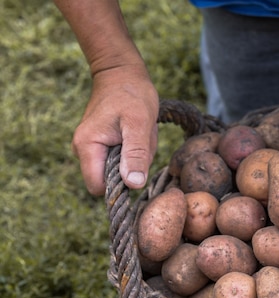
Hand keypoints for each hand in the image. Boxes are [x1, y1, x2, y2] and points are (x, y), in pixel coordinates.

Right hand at [71, 63, 158, 195]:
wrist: (122, 73)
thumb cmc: (132, 94)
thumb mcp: (140, 123)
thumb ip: (136, 154)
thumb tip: (133, 185)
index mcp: (87, 147)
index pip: (99, 188)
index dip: (120, 186)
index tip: (137, 166)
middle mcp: (82, 150)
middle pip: (111, 180)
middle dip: (130, 168)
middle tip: (140, 142)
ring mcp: (89, 148)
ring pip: (117, 170)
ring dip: (134, 158)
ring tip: (138, 134)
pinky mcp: (99, 145)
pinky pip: (119, 160)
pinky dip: (133, 151)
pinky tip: (134, 133)